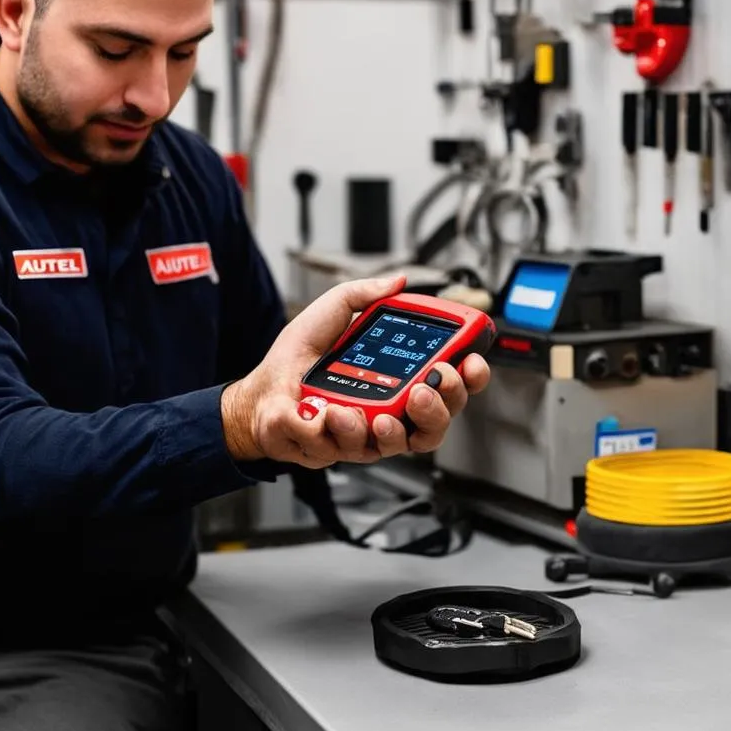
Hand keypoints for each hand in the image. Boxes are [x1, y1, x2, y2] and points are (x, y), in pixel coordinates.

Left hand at [221, 276, 490, 469]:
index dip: (470, 376)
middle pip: (439, 422)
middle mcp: (391, 410)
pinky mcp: (343, 450)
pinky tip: (330, 415)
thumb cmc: (296, 359)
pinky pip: (355, 449)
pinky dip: (343, 431)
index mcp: (398, 377)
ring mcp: (369, 434)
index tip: (471, 360)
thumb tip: (396, 280)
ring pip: (404, 443)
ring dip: (394, 428)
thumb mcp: (331, 312)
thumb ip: (364, 295)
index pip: (450, 383)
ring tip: (376, 413)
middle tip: (425, 387)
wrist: (259, 391)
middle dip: (442, 406)